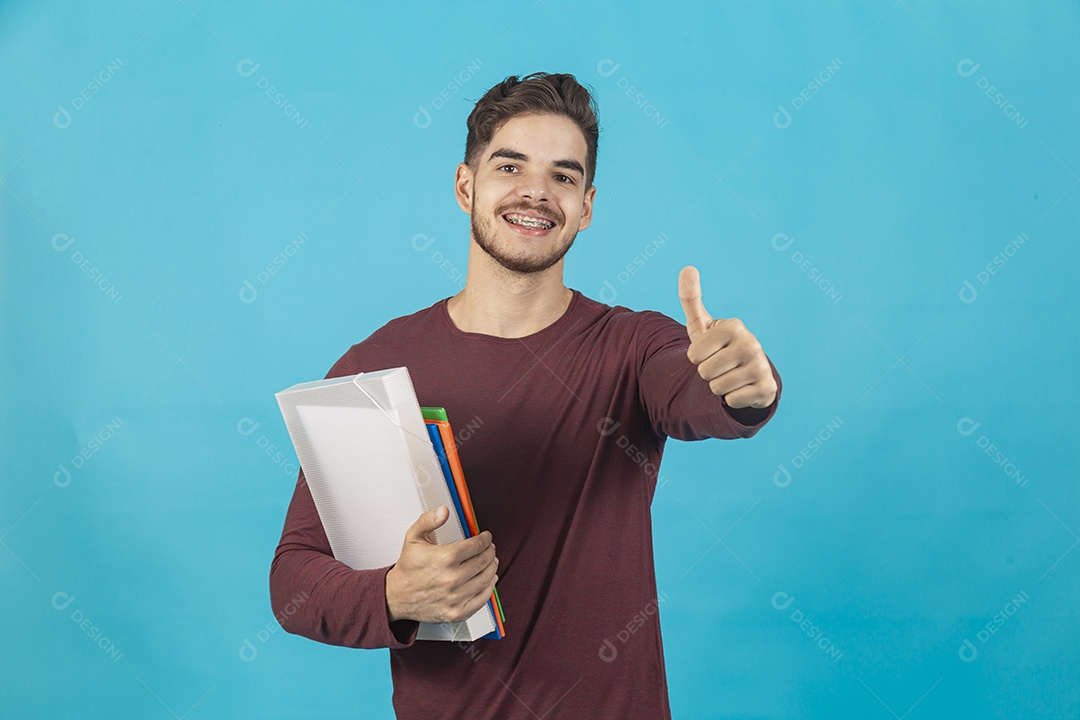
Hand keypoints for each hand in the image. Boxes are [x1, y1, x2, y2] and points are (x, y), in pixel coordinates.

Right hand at [385, 506, 498, 624]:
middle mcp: (452, 578)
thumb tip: (443, 511)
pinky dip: (489, 588)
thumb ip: (428, 520)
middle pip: (484, 561)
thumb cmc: (408, 568)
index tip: (486, 537)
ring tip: (491, 562)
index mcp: (444, 558)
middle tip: (489, 548)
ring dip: (492, 568)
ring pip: (486, 579)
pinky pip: (482, 599)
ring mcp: (455, 597)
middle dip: (490, 552)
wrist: (396, 596)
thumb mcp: (413, 537)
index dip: (485, 539)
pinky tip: (489, 581)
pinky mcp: (457, 612)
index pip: (476, 545)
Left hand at [678, 265, 776, 408]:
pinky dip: (732, 399)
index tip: (709, 352)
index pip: (694, 355)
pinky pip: (732, 400)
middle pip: (705, 372)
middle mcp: (750, 343)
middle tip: (719, 367)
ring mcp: (761, 365)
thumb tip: (687, 268)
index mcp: (733, 326)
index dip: (696, 359)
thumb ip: (691, 299)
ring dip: (718, 387)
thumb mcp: (702, 325)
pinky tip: (741, 388)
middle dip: (707, 374)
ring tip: (729, 376)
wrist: (746, 374)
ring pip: (717, 388)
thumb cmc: (718, 348)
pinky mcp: (767, 388)